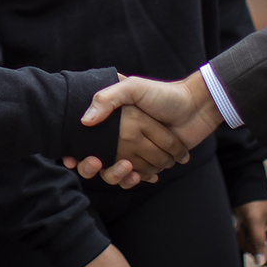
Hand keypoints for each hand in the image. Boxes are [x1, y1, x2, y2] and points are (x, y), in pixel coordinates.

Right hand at [65, 72, 226, 186]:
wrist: (196, 107)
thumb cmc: (164, 94)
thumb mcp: (134, 88)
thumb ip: (108, 99)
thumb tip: (85, 121)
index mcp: (111, 122)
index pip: (85, 141)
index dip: (76, 153)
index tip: (70, 158)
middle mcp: (120, 138)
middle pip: (98, 162)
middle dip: (94, 168)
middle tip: (97, 163)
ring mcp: (135, 152)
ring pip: (117, 174)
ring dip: (120, 175)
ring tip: (129, 169)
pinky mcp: (151, 163)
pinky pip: (137, 177)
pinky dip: (138, 179)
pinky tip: (143, 176)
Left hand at [233, 200, 266, 266]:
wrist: (239, 183)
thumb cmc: (252, 200)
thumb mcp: (255, 221)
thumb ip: (258, 241)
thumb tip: (261, 263)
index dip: (266, 257)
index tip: (254, 247)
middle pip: (260, 253)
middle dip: (249, 242)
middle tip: (243, 228)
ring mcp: (258, 233)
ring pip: (248, 247)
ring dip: (241, 237)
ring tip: (238, 223)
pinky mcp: (248, 230)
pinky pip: (241, 240)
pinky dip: (237, 233)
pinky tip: (236, 224)